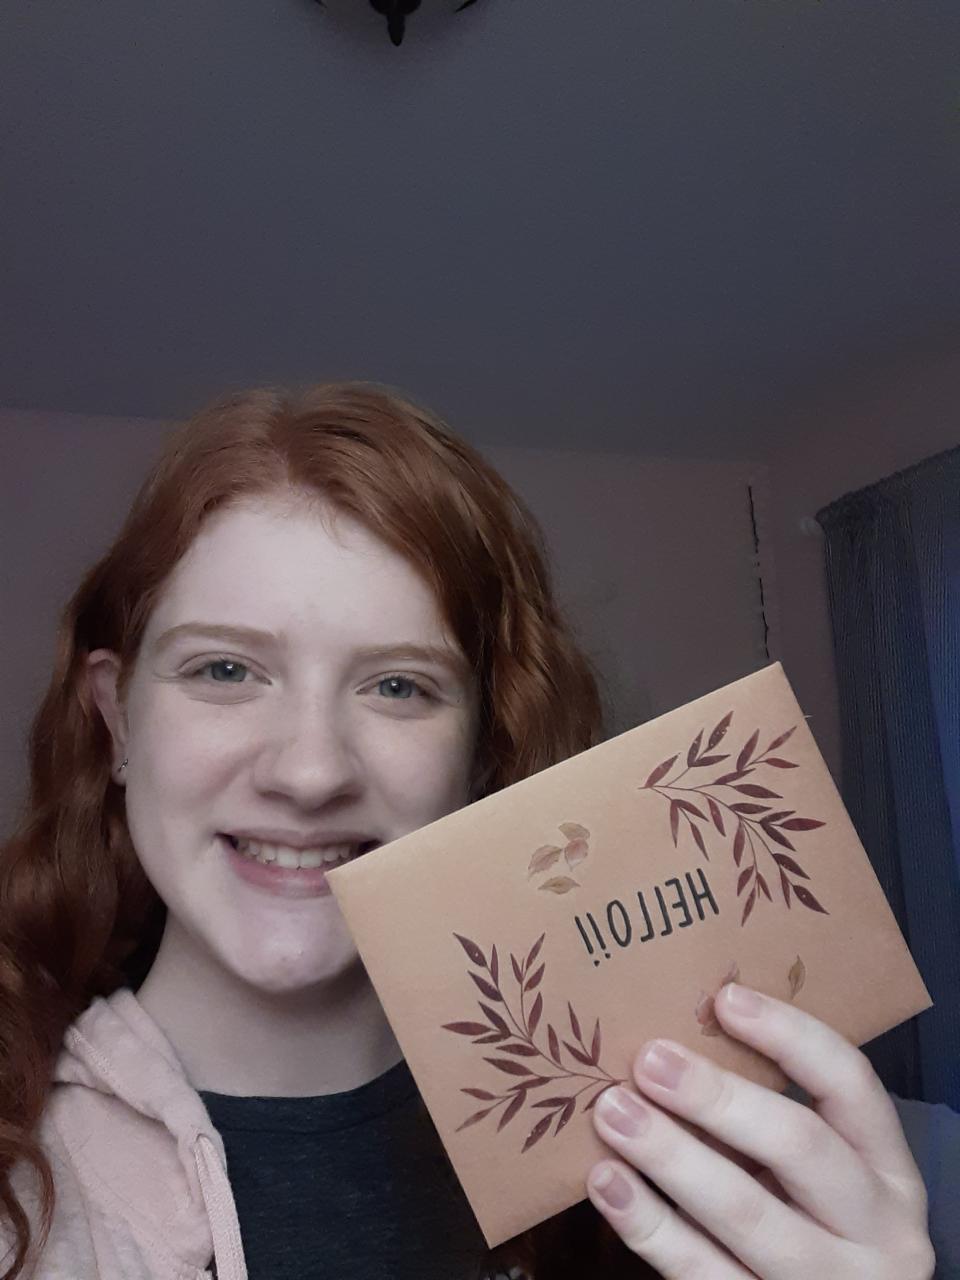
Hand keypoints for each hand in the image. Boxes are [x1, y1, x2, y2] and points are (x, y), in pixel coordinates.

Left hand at [585, 983, 934, 1277]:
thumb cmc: (805, 1223)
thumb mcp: (814, 1174)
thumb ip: (765, 1118)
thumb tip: (675, 1041)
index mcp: (888, 1172)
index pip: (851, 1084)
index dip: (790, 1035)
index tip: (725, 999)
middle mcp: (875, 1230)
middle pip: (799, 1146)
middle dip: (719, 1097)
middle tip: (649, 1059)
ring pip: (746, 1213)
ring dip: (671, 1155)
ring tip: (613, 1111)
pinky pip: (701, 1272)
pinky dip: (648, 1224)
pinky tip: (608, 1181)